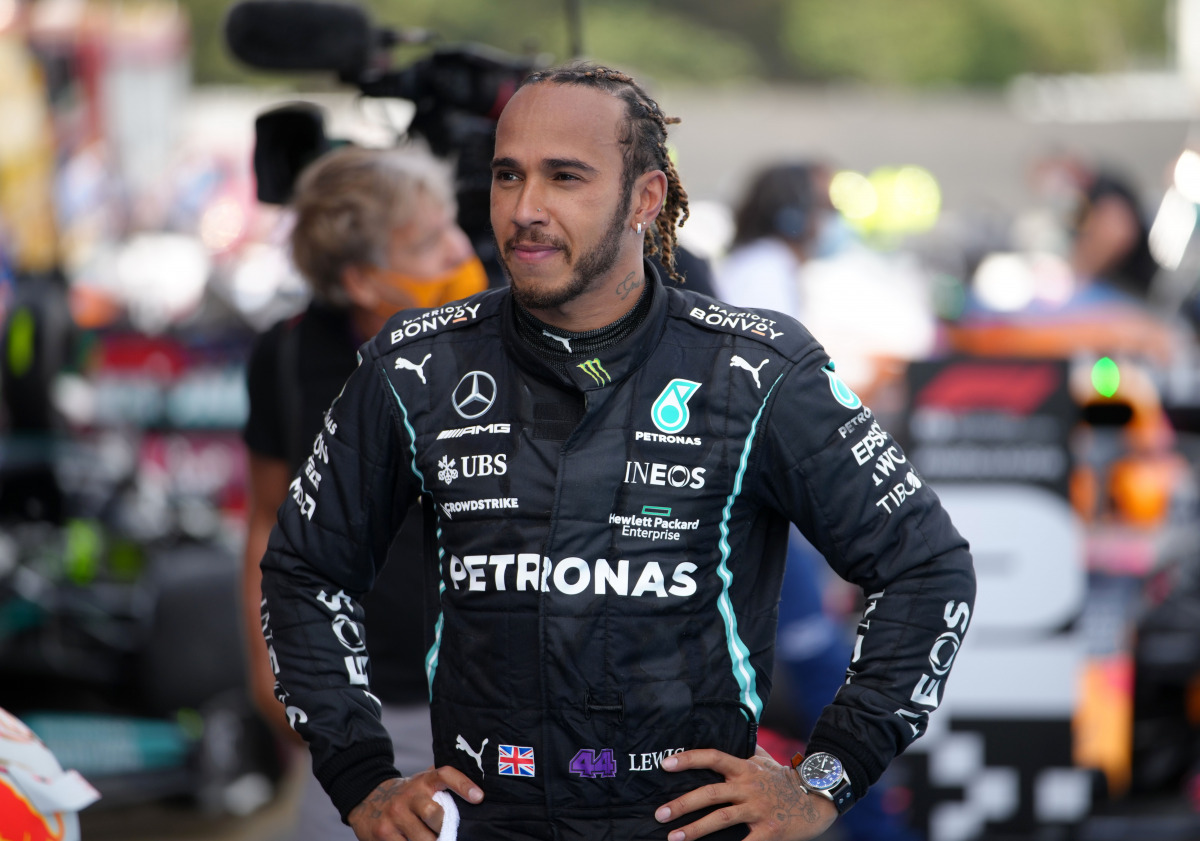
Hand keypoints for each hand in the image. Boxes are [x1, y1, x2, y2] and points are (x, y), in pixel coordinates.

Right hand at [348, 766, 482, 840]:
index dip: (463, 784)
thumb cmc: (406, 795)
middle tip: (450, 835)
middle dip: (445, 829)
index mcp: (423, 781)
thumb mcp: (421, 783)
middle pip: (435, 815)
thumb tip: (475, 789)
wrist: (366, 800)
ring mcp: (394, 816)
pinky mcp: (383, 834)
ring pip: (422, 838)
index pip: (445, 775)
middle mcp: (409, 796)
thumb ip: (442, 782)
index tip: (479, 797)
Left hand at [655, 747, 836, 840]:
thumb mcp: (765, 760)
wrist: (819, 799)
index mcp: (745, 768)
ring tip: (673, 837)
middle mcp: (749, 786)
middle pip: (711, 793)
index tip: (666, 764)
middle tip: (660, 813)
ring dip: (695, 829)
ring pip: (722, 818)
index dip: (689, 759)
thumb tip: (731, 730)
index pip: (713, 757)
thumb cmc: (786, 780)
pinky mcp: (770, 831)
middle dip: (682, 804)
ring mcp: (759, 809)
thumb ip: (746, 750)